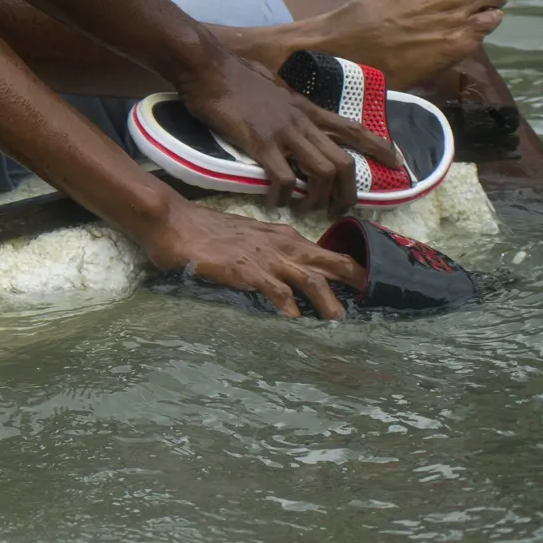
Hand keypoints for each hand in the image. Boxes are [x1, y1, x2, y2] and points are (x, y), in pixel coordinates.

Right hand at [141, 201, 358, 320]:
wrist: (172, 222)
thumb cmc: (205, 232)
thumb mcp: (247, 239)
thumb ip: (270, 253)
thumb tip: (287, 279)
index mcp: (282, 237)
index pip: (326, 253)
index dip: (350, 269)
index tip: (365, 288)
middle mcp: (280, 245)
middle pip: (330, 262)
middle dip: (353, 281)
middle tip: (370, 301)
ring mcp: (264, 257)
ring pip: (309, 278)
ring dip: (327, 301)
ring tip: (338, 320)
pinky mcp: (245, 269)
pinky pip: (274, 289)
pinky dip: (288, 304)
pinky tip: (293, 319)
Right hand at [182, 58, 398, 210]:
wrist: (208, 67)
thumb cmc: (234, 74)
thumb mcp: (272, 84)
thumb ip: (285, 98)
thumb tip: (286, 100)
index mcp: (306, 109)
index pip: (353, 129)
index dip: (380, 147)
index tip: (398, 163)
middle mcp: (302, 122)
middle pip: (343, 161)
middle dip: (347, 192)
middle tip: (339, 209)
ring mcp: (283, 133)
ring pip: (321, 172)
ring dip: (317, 198)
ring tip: (306, 209)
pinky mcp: (260, 142)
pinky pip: (282, 177)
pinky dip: (282, 195)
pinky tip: (274, 202)